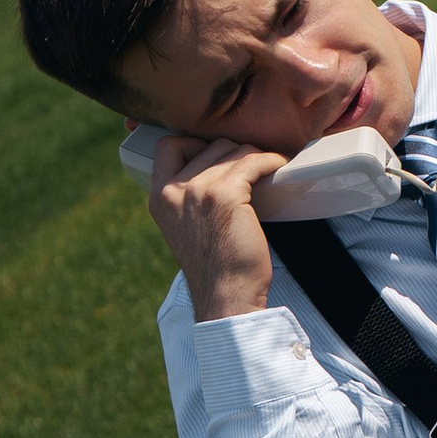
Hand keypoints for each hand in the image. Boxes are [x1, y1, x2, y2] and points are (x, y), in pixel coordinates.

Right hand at [143, 129, 291, 325]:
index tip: (218, 153)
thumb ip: (187, 197)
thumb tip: (212, 167)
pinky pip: (253, 161)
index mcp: (159, 197)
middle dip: (234, 151)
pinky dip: (270, 161)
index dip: (195, 142)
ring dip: (254, 156)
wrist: (225, 295)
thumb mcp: (185, 226)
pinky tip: (278, 166)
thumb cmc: (215, 265)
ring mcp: (198, 190)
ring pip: (233, 150)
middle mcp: (173, 190)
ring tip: (266, 167)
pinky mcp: (226, 196)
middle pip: (209, 144)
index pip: (168, 145)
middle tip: (252, 165)